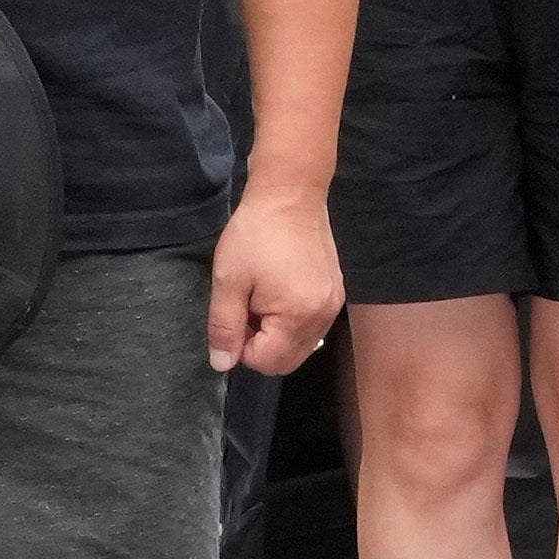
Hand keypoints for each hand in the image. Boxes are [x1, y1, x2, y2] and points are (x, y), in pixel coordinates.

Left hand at [208, 175, 342, 372]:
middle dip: (260, 344)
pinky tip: (278, 290)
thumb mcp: (228, 280)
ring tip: (260, 297)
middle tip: (245, 307)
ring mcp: (333, 305)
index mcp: (298, 316)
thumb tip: (222, 365)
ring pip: (300, 344)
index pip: (267, 361)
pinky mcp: (336, 292)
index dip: (241, 347)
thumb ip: (224, 326)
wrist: (290, 193)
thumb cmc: (255, 234)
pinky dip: (291, 320)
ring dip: (275, 333)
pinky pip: (311, 325)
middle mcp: (323, 317)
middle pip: (287, 359)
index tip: (233, 315)